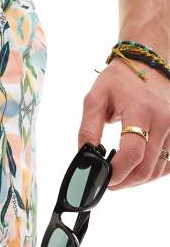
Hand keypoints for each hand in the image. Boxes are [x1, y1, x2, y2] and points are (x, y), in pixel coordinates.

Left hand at [78, 56, 169, 189]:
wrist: (147, 65)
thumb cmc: (119, 80)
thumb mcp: (95, 99)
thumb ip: (88, 129)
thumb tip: (85, 155)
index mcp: (140, 110)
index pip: (133, 152)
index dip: (117, 172)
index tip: (103, 177)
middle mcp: (163, 120)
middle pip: (146, 167)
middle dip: (124, 181)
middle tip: (107, 182)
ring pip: (158, 170)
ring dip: (137, 180)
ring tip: (119, 176)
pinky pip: (169, 164)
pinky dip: (152, 172)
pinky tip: (136, 169)